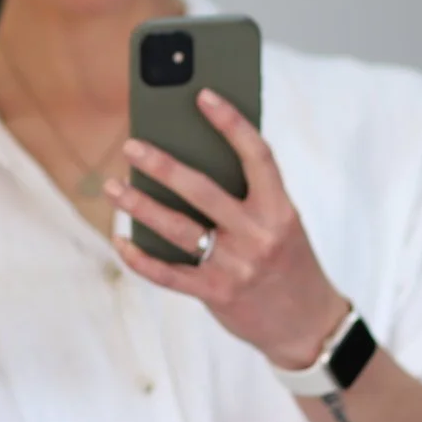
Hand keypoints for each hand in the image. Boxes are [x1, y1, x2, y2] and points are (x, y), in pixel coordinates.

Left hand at [105, 89, 347, 369]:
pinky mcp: (216, 294)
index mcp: (280, 209)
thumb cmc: (287, 261)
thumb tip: (191, 158)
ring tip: (113, 186)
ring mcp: (236, 266)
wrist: (308, 325)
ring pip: (177, 228)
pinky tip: (120, 239)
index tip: (203, 95)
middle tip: (131, 145)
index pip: (257, 155)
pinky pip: (167, 273)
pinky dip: (139, 257)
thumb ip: (247, 197)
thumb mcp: (281, 224)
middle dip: (162, 165)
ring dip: (139, 205)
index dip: (231, 122)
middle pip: (202, 190)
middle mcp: (259, 235)